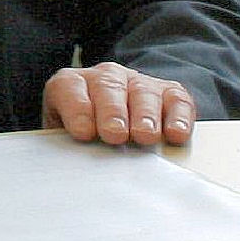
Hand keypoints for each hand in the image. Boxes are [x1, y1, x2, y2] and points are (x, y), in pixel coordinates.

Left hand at [42, 63, 195, 145]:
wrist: (106, 126)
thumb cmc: (82, 136)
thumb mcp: (61, 138)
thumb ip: (60, 144)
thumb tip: (66, 163)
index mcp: (71, 84)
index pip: (69, 88)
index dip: (76, 108)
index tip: (82, 132)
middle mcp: (106, 77)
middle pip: (109, 87)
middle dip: (112, 111)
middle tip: (115, 134)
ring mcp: (138, 83)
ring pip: (143, 92)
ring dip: (145, 115)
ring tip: (145, 135)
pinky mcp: (168, 93)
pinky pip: (176, 100)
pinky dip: (179, 116)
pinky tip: (177, 133)